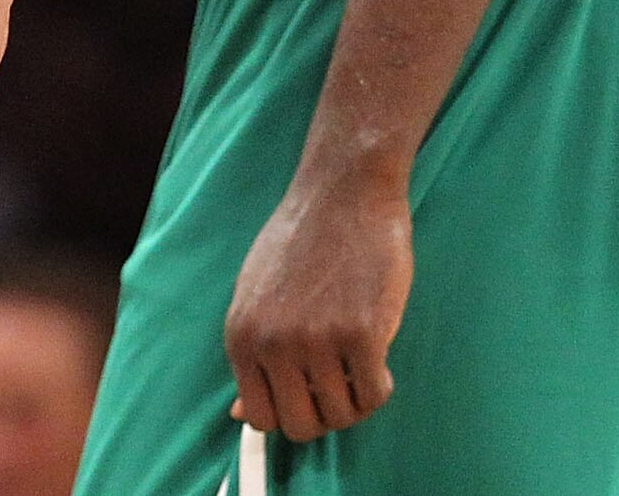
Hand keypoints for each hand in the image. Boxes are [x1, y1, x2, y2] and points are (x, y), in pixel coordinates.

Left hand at [223, 162, 412, 441]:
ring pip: (341, 416)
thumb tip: (238, 414)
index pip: (258, 416)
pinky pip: (374, 396)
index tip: (307, 392)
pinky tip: (377, 357)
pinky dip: (380, 387)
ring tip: (359, 364)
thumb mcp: (255, 293)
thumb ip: (250, 354)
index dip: (288, 411)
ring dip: (355, 400)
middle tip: (339, 383)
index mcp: (241, 335)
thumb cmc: (301, 239)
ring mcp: (317, 340)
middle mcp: (272, 343)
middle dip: (323, 414)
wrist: (343, 191)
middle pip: (299, 426)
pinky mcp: (362, 333)